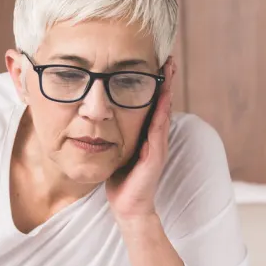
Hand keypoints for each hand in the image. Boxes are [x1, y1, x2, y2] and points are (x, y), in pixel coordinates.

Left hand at [106, 57, 176, 223]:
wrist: (128, 207)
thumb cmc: (120, 180)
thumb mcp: (115, 150)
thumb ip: (112, 134)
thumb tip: (97, 117)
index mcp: (145, 134)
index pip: (152, 104)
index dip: (154, 84)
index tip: (155, 63)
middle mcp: (154, 138)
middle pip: (162, 103)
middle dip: (165, 81)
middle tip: (168, 58)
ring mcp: (157, 147)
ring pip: (164, 113)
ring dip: (167, 92)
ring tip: (169, 72)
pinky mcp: (154, 157)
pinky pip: (158, 132)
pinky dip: (161, 115)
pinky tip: (163, 101)